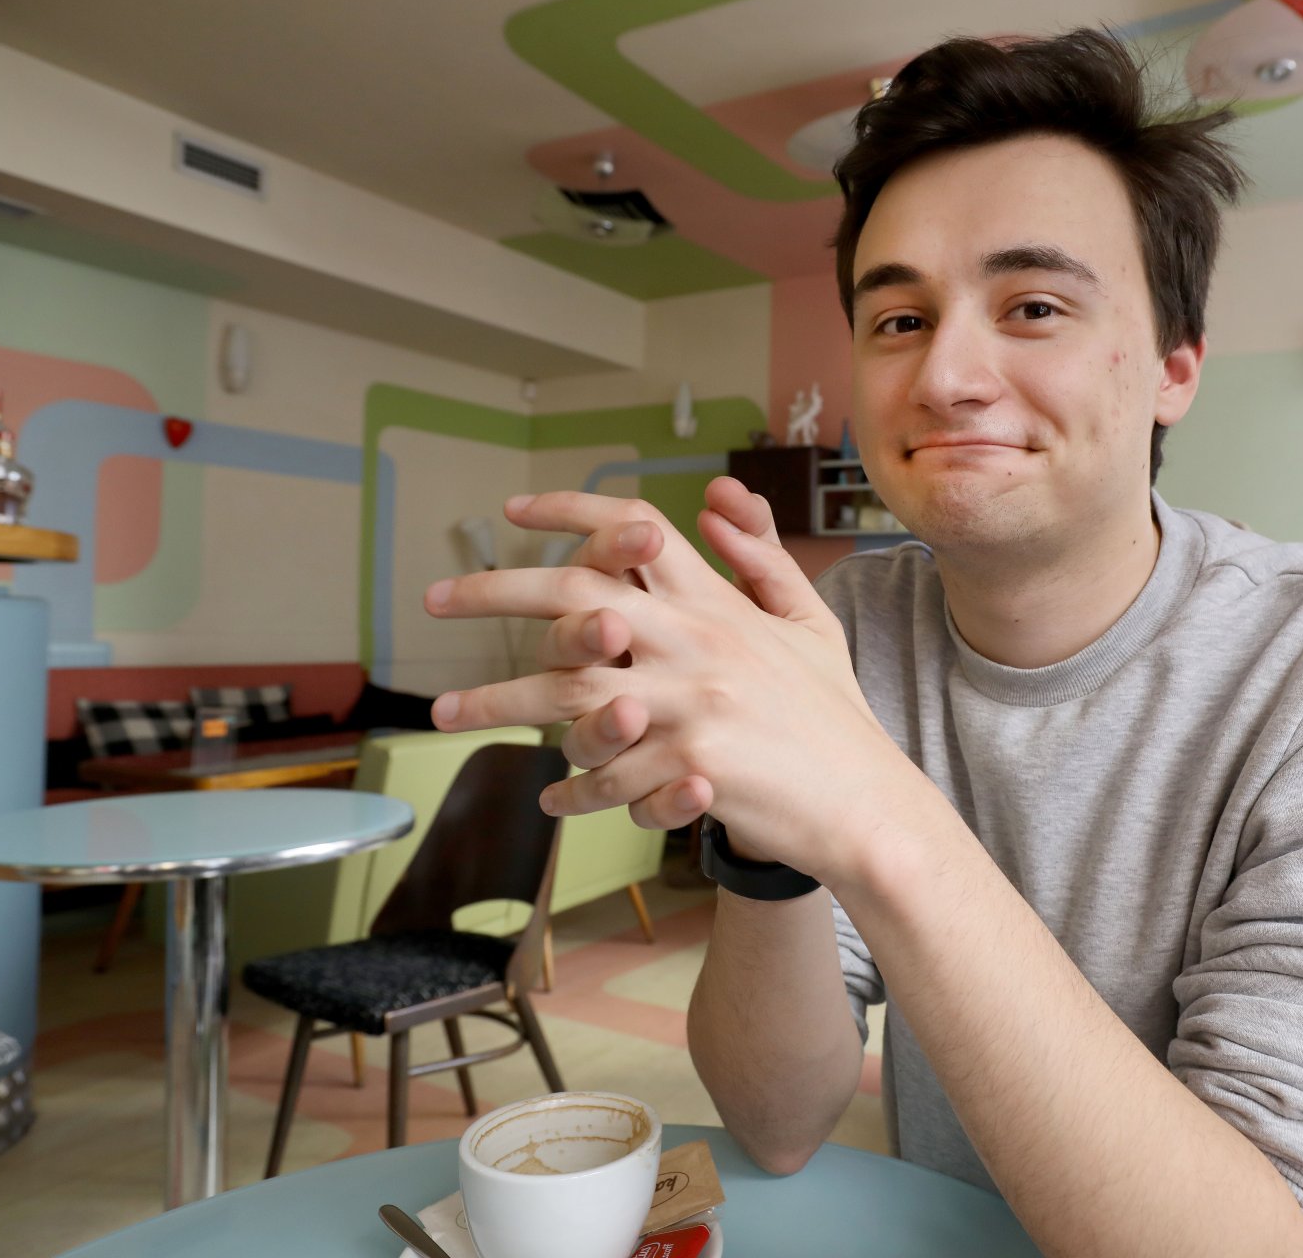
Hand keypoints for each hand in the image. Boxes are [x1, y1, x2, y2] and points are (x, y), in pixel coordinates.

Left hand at [423, 482, 917, 882]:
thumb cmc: (831, 712)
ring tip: (447, 713)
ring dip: (498, 702)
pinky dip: (572, 788)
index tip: (515, 509)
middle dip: (496, 591)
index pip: (635, 530)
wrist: (865, 803)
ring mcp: (690, 707)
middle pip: (575, 598)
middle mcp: (698, 642)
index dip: (571, 510)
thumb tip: (715, 499)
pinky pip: (605, 778)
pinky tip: (550, 794)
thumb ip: (760, 558)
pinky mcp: (687, 770)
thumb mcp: (807, 621)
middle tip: (436, 598)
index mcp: (719, 602)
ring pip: (567, 696)